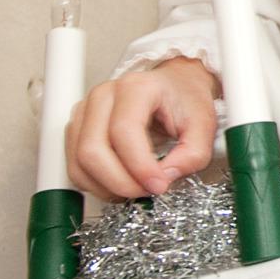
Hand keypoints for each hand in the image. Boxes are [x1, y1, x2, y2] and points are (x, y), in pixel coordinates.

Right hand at [67, 57, 218, 198]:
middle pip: (92, 150)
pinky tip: (119, 184)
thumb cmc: (185, 101)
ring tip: (135, 189)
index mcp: (136, 88)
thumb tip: (165, 179)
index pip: (124, 131)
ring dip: (106, 187)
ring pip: (79, 162)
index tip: (158, 186)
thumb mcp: (204, 125)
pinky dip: (95, 184)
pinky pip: (75, 167)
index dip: (139, 167)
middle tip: (147, 192)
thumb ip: (192, 155)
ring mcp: (85, 112)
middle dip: (120, 182)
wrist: (173, 86)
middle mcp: (104, 96)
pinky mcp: (77, 129)